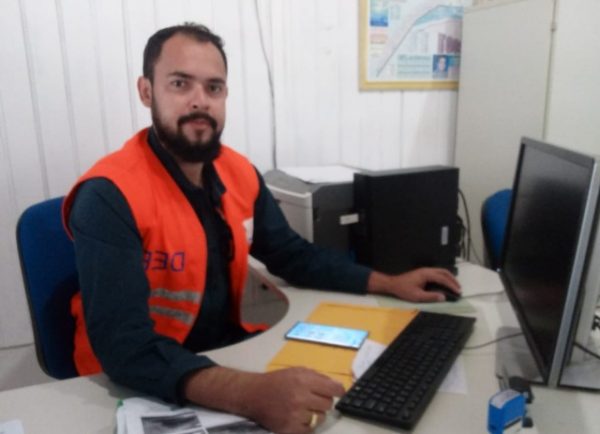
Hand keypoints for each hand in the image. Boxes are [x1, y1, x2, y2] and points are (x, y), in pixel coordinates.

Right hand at [184, 366, 344, 433]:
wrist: (253, 394)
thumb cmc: (277, 381)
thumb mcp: (297, 371)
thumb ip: (317, 377)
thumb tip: (337, 386)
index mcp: (303, 381)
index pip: (332, 389)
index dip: (338, 391)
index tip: (339, 392)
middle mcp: (300, 398)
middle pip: (328, 404)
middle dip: (323, 401)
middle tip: (313, 399)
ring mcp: (295, 415)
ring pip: (320, 418)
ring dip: (315, 413)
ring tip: (304, 408)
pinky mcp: (290, 429)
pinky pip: (310, 430)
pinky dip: (307, 425)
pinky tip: (298, 417)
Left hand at [367, 267, 460, 301]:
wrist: (393, 284)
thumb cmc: (404, 290)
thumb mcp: (417, 296)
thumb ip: (431, 296)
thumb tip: (443, 297)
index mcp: (426, 274)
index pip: (442, 279)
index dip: (451, 285)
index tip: (458, 292)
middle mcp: (427, 270)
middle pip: (444, 272)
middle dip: (453, 280)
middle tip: (459, 289)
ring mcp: (425, 271)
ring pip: (441, 272)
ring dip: (449, 278)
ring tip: (454, 286)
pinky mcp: (423, 273)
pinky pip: (437, 273)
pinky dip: (444, 278)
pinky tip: (445, 284)